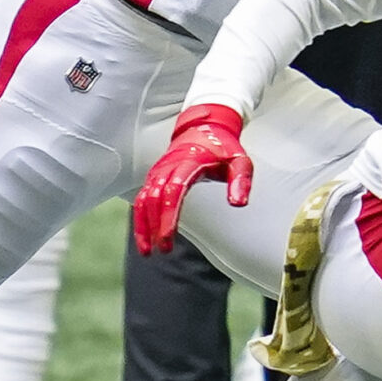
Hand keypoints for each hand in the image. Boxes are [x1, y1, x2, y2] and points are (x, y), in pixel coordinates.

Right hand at [133, 104, 251, 254]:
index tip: (168, 237)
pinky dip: (140, 218)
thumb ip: (241, 181)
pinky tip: (144, 237)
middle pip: (154, 198)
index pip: (173, 190)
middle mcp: (168, 166)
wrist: (204, 129)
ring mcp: (158, 172)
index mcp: (188, 162)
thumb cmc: (224, 148)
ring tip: (146, 251)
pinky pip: (141, 198)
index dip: (168, 215)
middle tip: (162, 250)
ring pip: (142, 200)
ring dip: (142, 225)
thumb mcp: (240, 161)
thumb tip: (238, 203)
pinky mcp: (154, 177)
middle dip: (154, 226)